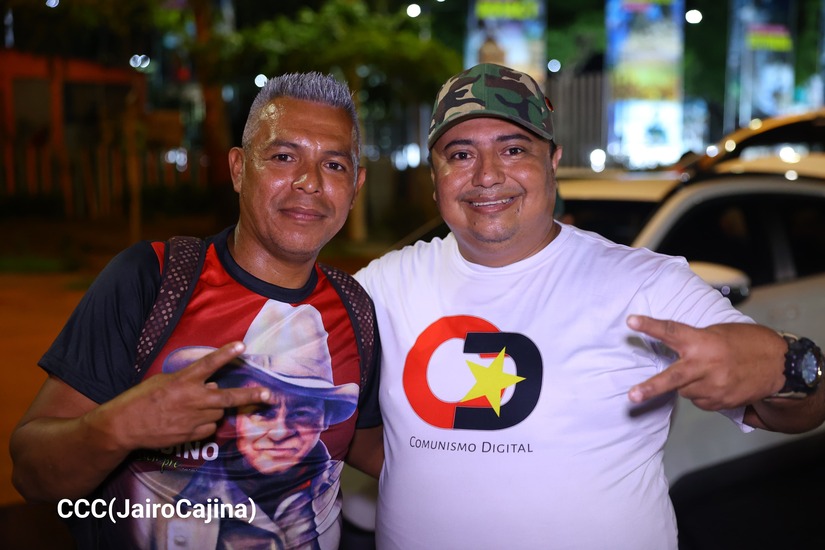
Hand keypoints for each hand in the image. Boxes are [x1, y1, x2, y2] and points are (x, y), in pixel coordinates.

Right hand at [92, 341, 270, 450]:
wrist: (125, 426)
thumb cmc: (140, 399)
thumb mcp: (163, 381)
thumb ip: (188, 381)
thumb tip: (211, 384)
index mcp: (183, 381)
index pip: (208, 363)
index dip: (226, 354)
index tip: (242, 345)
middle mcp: (192, 399)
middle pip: (228, 396)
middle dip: (250, 396)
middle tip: (267, 395)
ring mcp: (193, 419)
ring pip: (218, 411)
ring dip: (215, 407)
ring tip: (198, 406)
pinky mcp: (191, 435)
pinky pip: (210, 427)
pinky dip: (207, 423)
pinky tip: (192, 421)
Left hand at [626, 315, 785, 409]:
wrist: (779, 365)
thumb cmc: (745, 343)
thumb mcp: (718, 333)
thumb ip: (694, 342)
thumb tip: (671, 351)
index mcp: (702, 341)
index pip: (671, 331)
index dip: (650, 326)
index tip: (631, 322)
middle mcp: (706, 365)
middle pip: (672, 379)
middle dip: (650, 388)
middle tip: (632, 395)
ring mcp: (714, 386)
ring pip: (684, 390)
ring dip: (687, 383)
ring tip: (706, 372)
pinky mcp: (721, 402)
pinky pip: (698, 400)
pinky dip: (701, 393)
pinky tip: (716, 383)